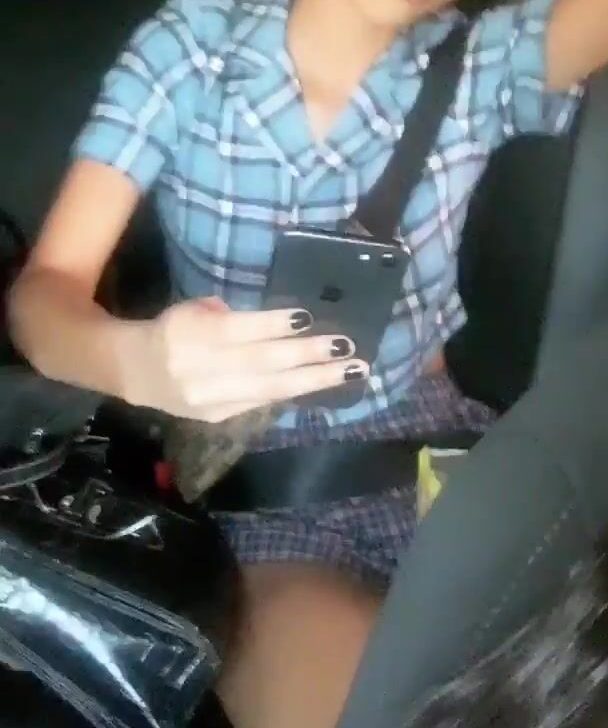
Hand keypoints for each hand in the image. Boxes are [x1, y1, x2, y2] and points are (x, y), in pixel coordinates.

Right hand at [120, 296, 366, 421]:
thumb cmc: (174, 329)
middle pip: (263, 363)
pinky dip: (295, 391)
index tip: (310, 318)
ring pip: (271, 389)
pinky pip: (263, 403)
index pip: (242, 332)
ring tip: (352, 371)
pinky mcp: (219, 417)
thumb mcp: (193, 310)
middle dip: (309, 356)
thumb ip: (231, 316)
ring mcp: (213, 399)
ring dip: (315, 379)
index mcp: (194, 336)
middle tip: (347, 348)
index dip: (276, 326)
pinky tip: (322, 383)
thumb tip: (280, 322)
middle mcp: (203, 370)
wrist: (135, 372)